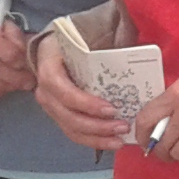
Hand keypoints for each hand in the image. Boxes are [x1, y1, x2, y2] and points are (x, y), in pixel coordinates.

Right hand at [32, 32, 131, 148]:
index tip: (111, 109)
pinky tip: (111, 142)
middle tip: (122, 126)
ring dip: (96, 138)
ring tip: (120, 140)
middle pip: (68, 116)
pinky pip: (74, 133)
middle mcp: (45, 91)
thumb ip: (103, 40)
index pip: (63, 91)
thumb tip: (133, 41)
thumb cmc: (70, 43)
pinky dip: (93, 141)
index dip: (86, 103)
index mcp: (48, 68)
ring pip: (71, 129)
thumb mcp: (81, 36)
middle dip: (97, 126)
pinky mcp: (58, 116)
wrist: (50, 50)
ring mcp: (50, 106)